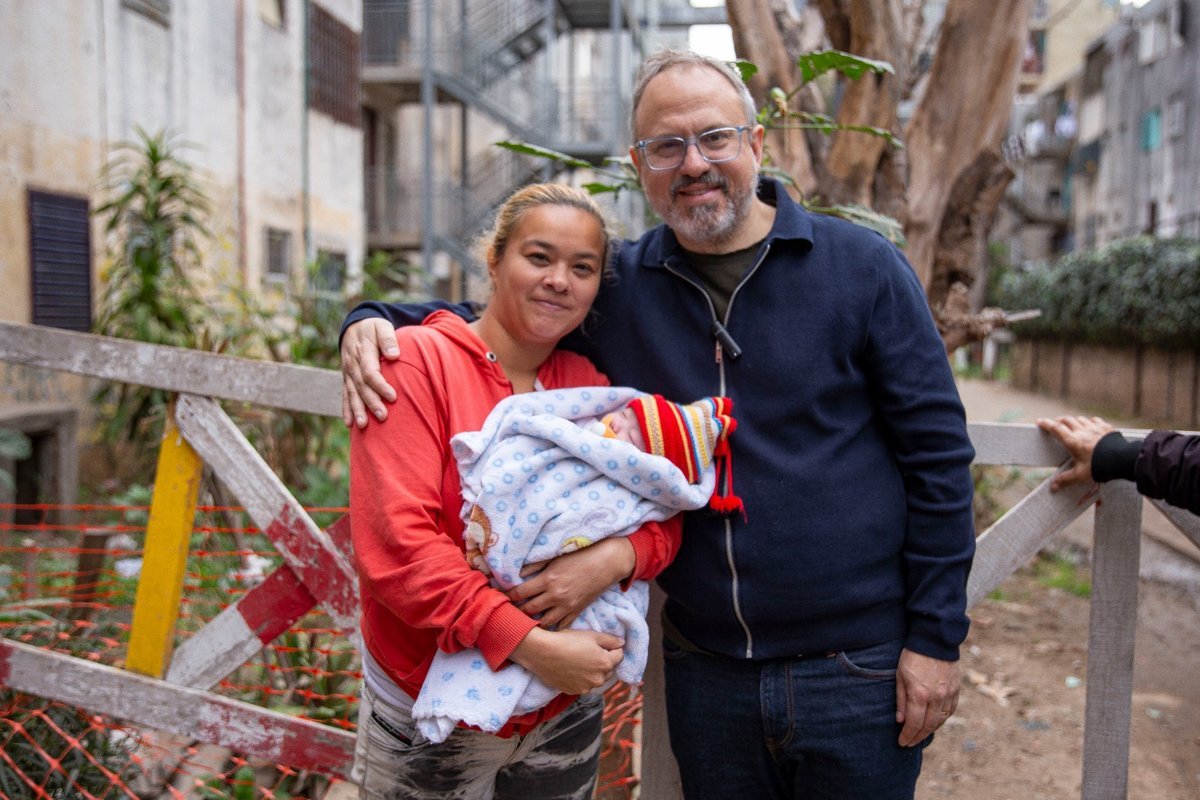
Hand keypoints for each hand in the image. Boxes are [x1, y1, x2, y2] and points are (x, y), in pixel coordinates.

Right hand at [340, 318, 400, 427]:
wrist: (355, 326)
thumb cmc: (374, 328)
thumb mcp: (382, 327)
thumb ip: (388, 339)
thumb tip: (394, 355)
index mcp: (362, 352)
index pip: (370, 372)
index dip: (381, 385)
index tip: (393, 397)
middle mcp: (352, 364)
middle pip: (361, 386)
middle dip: (371, 402)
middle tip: (383, 416)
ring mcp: (347, 373)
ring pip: (351, 393)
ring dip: (357, 410)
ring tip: (364, 425)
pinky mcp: (346, 379)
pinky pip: (345, 395)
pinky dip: (346, 409)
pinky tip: (350, 423)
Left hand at [508, 538, 635, 629]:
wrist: (608, 563)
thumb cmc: (582, 555)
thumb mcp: (556, 557)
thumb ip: (536, 565)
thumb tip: (518, 573)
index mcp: (548, 580)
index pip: (520, 592)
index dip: (508, 596)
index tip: (499, 598)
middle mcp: (555, 596)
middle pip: (529, 610)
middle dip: (515, 612)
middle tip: (506, 614)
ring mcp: (567, 606)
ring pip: (543, 622)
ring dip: (532, 623)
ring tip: (522, 623)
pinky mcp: (577, 612)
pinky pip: (561, 626)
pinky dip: (551, 628)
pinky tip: (544, 627)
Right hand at [509, 627, 623, 694]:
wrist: (543, 653)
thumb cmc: (568, 640)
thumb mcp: (592, 635)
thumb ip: (611, 640)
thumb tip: (622, 644)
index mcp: (606, 664)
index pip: (619, 655)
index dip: (612, 648)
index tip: (600, 644)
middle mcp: (599, 679)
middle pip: (609, 669)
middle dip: (604, 661)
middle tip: (589, 651)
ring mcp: (586, 688)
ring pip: (596, 679)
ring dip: (593, 672)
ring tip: (580, 660)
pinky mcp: (574, 691)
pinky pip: (583, 685)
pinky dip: (581, 678)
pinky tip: (571, 669)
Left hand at [895, 648, 959, 746]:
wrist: (934, 639)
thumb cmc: (912, 656)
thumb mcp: (900, 676)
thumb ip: (901, 700)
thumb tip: (900, 721)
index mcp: (919, 694)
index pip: (914, 723)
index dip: (907, 735)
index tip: (902, 742)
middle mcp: (936, 697)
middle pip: (928, 726)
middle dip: (918, 736)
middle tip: (910, 742)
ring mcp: (948, 694)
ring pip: (941, 720)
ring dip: (930, 730)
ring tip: (921, 734)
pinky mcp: (956, 689)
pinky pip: (951, 710)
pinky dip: (942, 719)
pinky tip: (935, 722)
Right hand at [1035, 415, 1114, 490]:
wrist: (1123, 460)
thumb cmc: (1100, 468)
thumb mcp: (1080, 475)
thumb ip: (1065, 479)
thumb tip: (1052, 487)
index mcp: (1073, 442)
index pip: (1055, 429)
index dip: (1045, 424)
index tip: (1039, 421)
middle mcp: (1082, 431)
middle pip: (1066, 420)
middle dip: (1058, 421)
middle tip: (1055, 424)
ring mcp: (1095, 428)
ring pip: (1080, 419)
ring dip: (1073, 421)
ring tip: (1072, 426)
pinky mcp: (1106, 427)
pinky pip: (1094, 420)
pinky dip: (1089, 422)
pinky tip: (1089, 426)